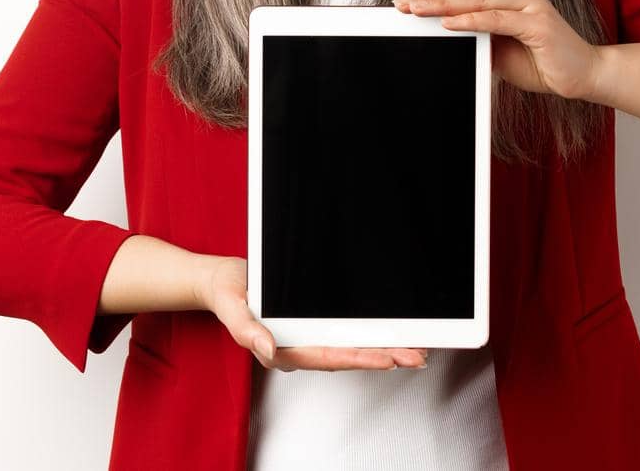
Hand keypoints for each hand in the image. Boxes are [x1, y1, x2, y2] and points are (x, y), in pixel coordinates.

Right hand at [196, 256, 428, 371]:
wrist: (223, 281)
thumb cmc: (228, 295)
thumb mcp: (232, 309)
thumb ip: (248, 331)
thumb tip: (269, 349)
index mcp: (282, 349)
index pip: (329, 357)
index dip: (361, 358)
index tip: (388, 358)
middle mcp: (299, 346)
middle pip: (348, 355)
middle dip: (384, 357)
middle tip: (415, 356)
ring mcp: (306, 335)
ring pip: (350, 345)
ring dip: (381, 347)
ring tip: (411, 349)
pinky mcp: (311, 322)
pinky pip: (343, 331)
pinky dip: (367, 333)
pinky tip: (387, 332)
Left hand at [393, 0, 601, 100]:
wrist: (582, 75)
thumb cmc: (542, 62)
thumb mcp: (499, 50)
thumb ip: (476, 38)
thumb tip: (441, 34)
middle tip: (400, 2)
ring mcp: (529, 3)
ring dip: (443, 4)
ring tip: (416, 9)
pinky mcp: (537, 22)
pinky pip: (497, 19)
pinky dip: (471, 20)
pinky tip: (449, 23)